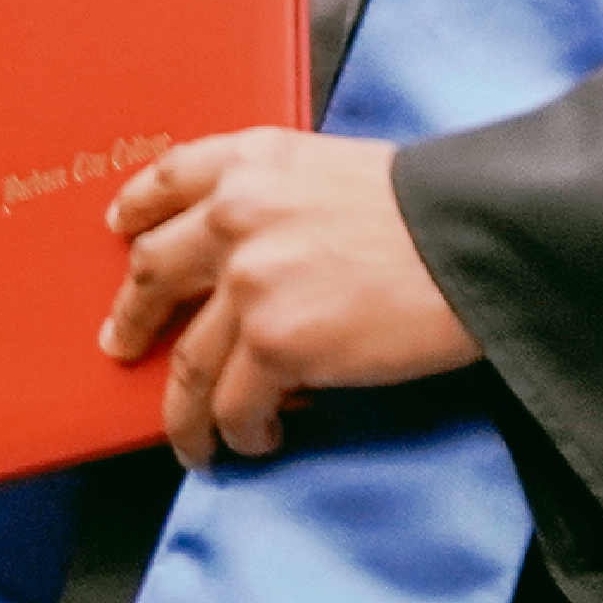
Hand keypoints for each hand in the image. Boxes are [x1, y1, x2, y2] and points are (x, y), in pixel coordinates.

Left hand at [101, 130, 481, 466]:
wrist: (479, 242)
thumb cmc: (432, 211)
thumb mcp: (341, 171)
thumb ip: (283, 197)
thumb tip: (255, 260)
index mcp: (255, 162)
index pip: (168, 178)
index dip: (136, 211)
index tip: (123, 234)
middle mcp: (236, 215)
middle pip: (153, 273)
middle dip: (133, 318)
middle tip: (123, 346)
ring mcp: (249, 281)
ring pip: (186, 362)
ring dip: (182, 410)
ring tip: (193, 438)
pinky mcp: (274, 343)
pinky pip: (231, 405)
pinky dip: (237, 432)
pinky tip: (257, 440)